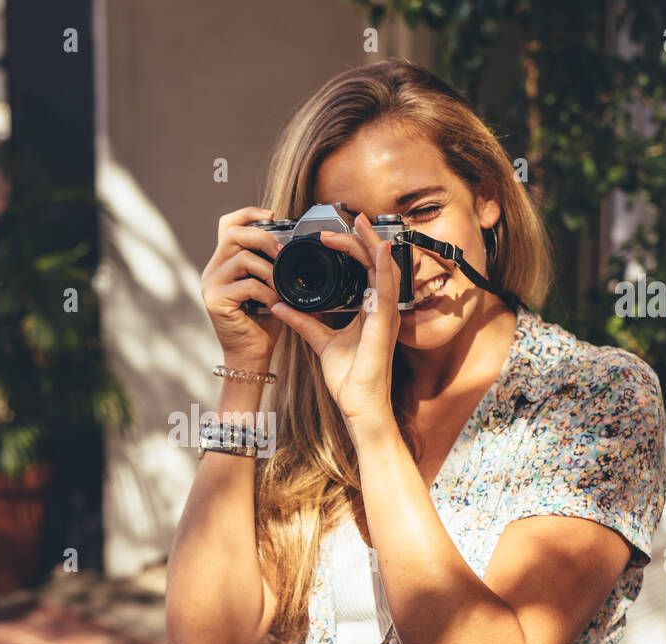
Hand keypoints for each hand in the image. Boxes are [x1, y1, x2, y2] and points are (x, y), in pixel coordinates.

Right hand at [199, 206, 285, 367]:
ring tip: (281, 286)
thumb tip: (293, 244)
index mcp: (224, 263)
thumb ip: (270, 264)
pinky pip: (247, 285)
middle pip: (234, 234)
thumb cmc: (263, 322)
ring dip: (269, 270)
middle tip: (283, 254)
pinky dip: (267, 292)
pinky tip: (274, 304)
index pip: (228, 225)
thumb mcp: (268, 286)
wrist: (252, 355)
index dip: (248, 213)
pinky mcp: (215, 301)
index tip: (271, 215)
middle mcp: (212, 270)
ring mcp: (211, 285)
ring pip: (242, 258)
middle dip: (264, 239)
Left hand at [268, 213, 400, 434]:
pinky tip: (379, 248)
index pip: (366, 270)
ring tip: (361, 221)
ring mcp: (386, 314)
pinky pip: (386, 290)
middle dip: (363, 238)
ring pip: (384, 269)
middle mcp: (382, 308)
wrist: (358, 404)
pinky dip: (384, 267)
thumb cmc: (349, 379)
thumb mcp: (321, 341)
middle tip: (349, 217)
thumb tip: (279, 304)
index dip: (354, 248)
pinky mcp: (385, 324)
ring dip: (372, 243)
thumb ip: (303, 321)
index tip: (332, 235)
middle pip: (377, 263)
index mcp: (370, 310)